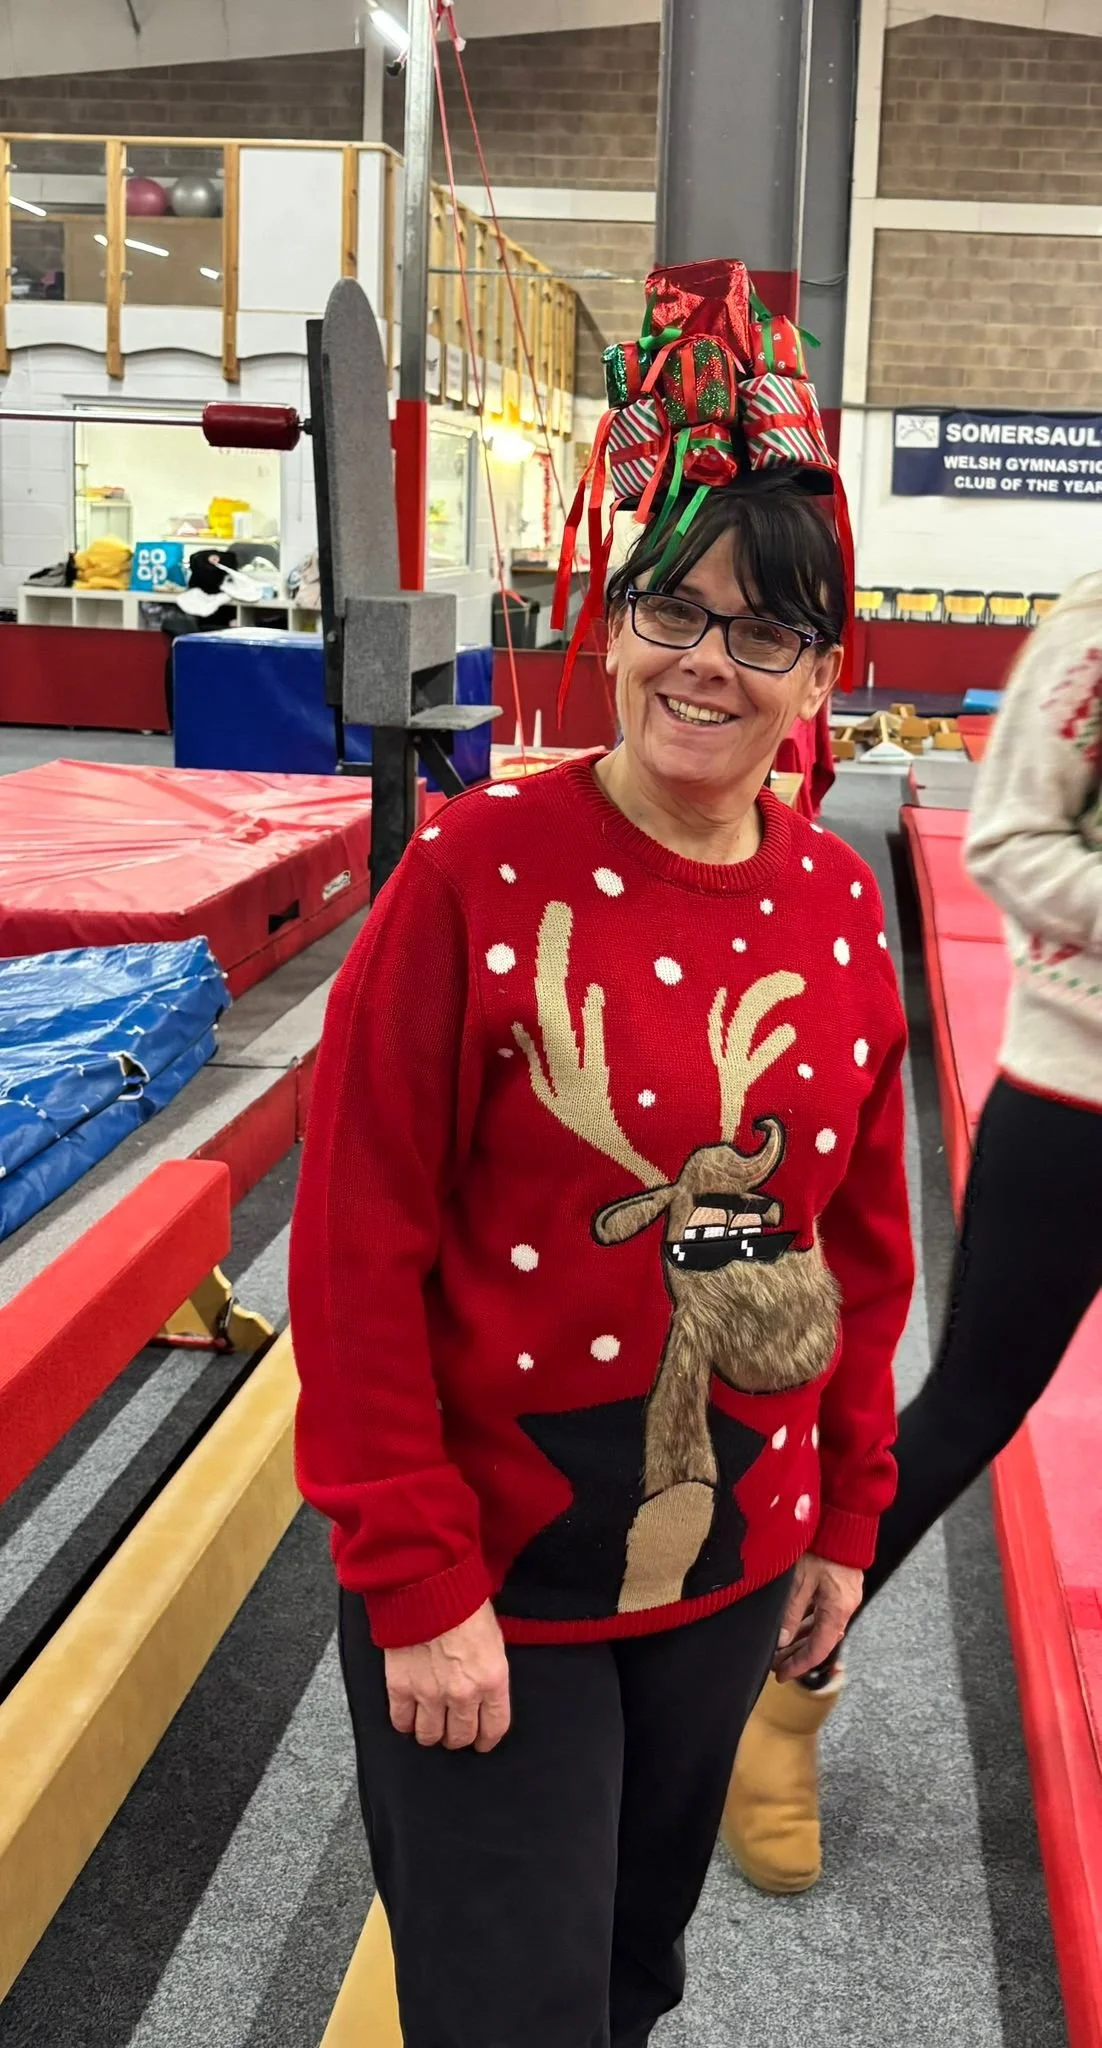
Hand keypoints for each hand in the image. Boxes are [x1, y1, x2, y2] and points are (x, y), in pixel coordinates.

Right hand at [384, 1600, 511, 1751]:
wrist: (426, 1585)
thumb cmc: (462, 1601)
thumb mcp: (493, 1637)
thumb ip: (490, 1671)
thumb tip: (485, 1689)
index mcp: (492, 1680)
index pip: (494, 1727)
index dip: (487, 1739)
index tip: (482, 1741)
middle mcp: (463, 1694)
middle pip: (460, 1736)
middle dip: (458, 1736)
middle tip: (453, 1728)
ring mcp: (429, 1694)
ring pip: (430, 1736)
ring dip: (431, 1732)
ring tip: (430, 1723)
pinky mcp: (400, 1688)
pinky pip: (401, 1722)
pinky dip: (405, 1723)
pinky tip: (409, 1716)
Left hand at [772, 1554, 862, 1683]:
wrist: (844, 1521)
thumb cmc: (824, 1545)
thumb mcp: (800, 1580)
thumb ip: (791, 1611)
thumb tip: (782, 1640)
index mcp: (837, 1610)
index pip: (817, 1650)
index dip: (798, 1666)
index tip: (781, 1675)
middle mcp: (844, 1608)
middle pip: (819, 1642)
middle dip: (797, 1655)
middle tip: (775, 1664)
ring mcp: (843, 1598)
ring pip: (820, 1628)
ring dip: (801, 1639)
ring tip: (780, 1648)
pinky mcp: (840, 1588)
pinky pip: (823, 1614)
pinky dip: (808, 1623)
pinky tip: (794, 1626)